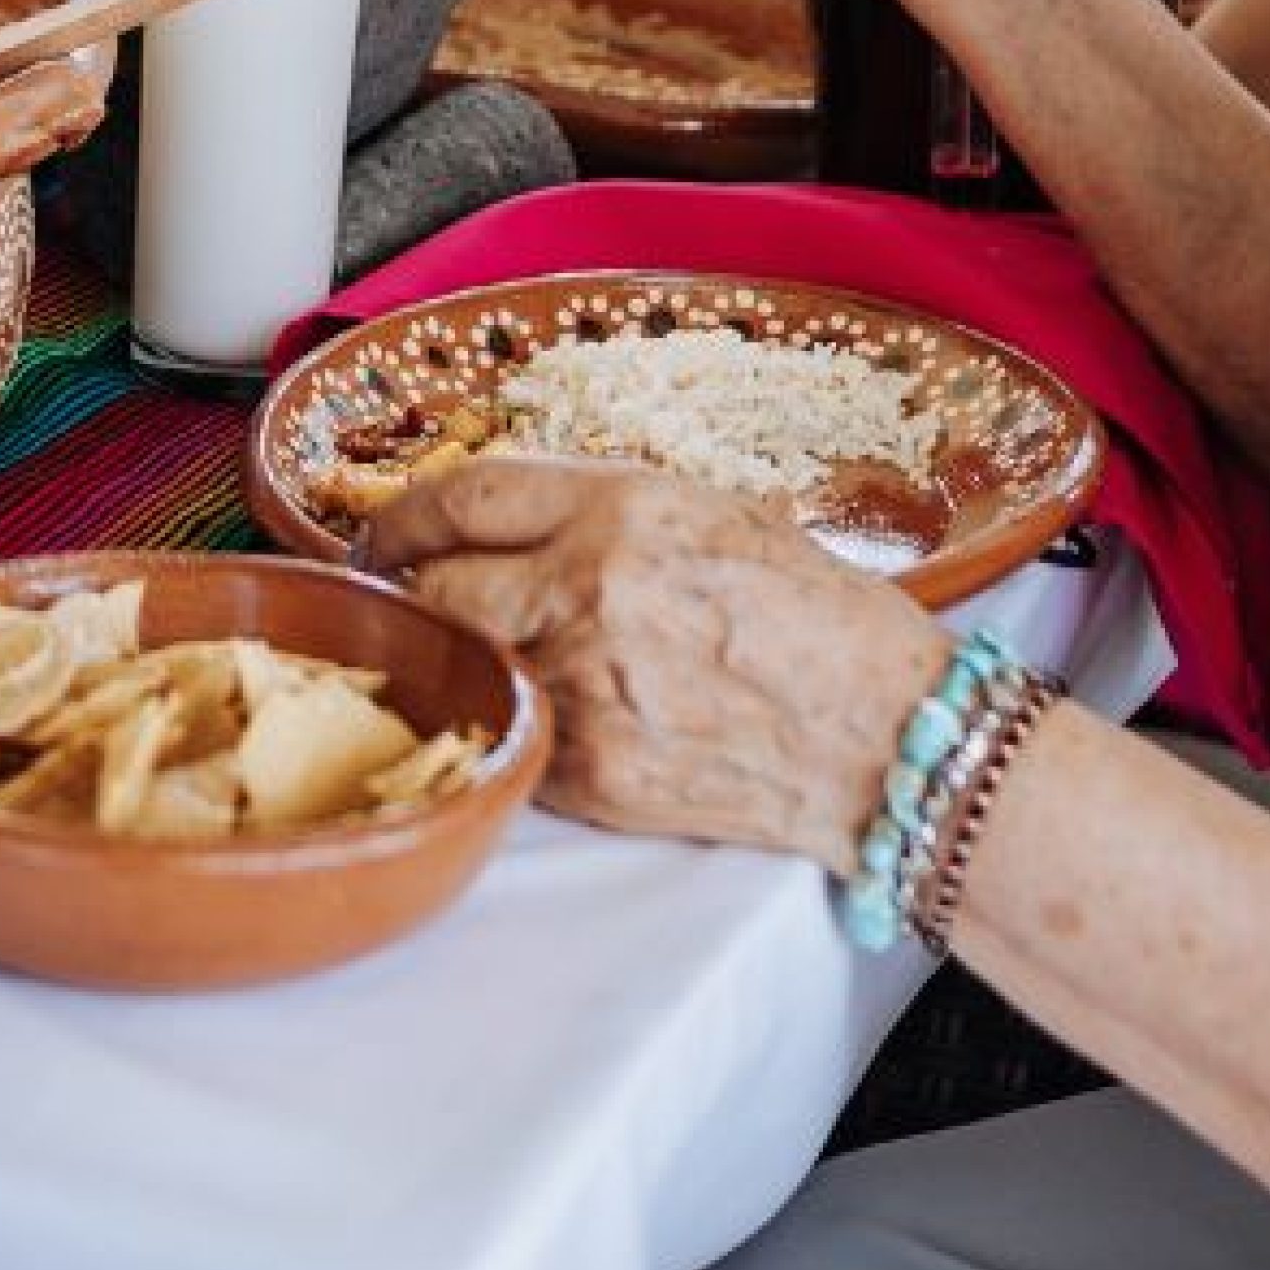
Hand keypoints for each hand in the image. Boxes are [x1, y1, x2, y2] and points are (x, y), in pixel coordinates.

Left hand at [366, 454, 941, 863]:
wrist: (886, 736)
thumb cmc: (813, 613)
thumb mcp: (704, 511)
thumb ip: (594, 509)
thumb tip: (497, 518)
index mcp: (618, 510)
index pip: (463, 494)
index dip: (404, 511)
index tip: (384, 526)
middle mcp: (587, 591)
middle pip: (434, 585)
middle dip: (404, 588)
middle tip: (398, 592)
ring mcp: (584, 689)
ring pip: (465, 665)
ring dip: (453, 658)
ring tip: (472, 651)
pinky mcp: (591, 774)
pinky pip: (511, 737)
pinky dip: (508, 720)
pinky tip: (535, 710)